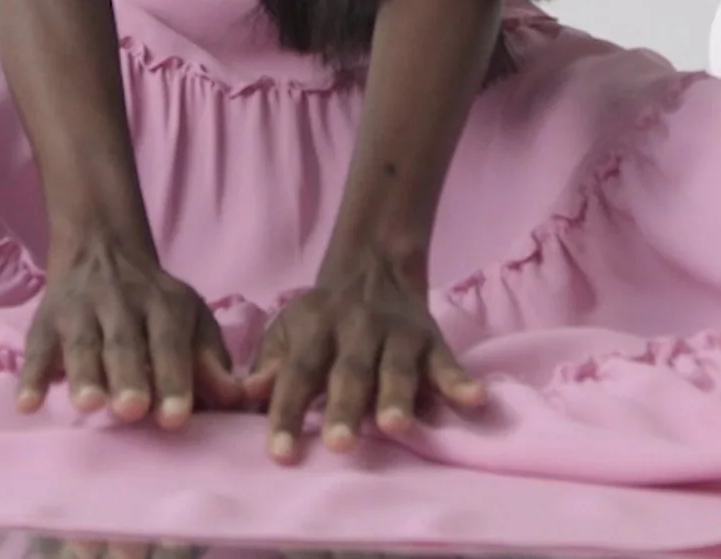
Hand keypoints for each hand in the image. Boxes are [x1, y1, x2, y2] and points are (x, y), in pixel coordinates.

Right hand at [18, 232, 247, 427]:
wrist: (101, 246)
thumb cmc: (154, 302)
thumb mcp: (190, 318)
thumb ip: (210, 358)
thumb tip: (237, 397)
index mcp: (163, 305)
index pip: (170, 343)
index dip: (173, 379)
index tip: (175, 417)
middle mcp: (121, 303)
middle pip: (124, 342)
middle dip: (127, 376)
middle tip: (131, 410)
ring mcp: (80, 310)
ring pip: (81, 342)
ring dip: (83, 373)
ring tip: (87, 405)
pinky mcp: (45, 320)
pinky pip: (37, 347)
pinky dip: (31, 375)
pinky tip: (28, 404)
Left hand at [242, 256, 488, 460]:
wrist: (374, 266)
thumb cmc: (321, 318)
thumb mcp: (288, 329)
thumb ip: (269, 363)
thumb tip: (245, 395)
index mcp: (314, 330)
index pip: (297, 372)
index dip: (286, 412)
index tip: (280, 455)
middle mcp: (355, 331)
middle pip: (350, 373)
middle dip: (345, 409)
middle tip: (340, 445)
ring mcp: (396, 335)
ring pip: (396, 368)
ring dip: (397, 397)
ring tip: (396, 427)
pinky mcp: (431, 340)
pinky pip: (447, 361)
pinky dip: (460, 381)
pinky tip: (475, 400)